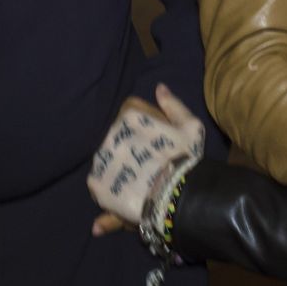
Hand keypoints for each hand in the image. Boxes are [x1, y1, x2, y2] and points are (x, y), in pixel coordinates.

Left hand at [86, 84, 204, 233]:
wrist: (175, 198)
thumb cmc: (185, 158)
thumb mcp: (190, 126)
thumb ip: (173, 105)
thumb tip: (159, 88)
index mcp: (131, 116)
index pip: (130, 108)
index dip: (144, 121)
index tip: (156, 136)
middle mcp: (110, 134)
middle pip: (118, 133)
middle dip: (130, 143)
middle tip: (151, 160)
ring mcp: (101, 159)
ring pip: (108, 155)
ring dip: (120, 163)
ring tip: (140, 180)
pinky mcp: (96, 183)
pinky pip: (101, 179)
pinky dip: (111, 184)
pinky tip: (128, 192)